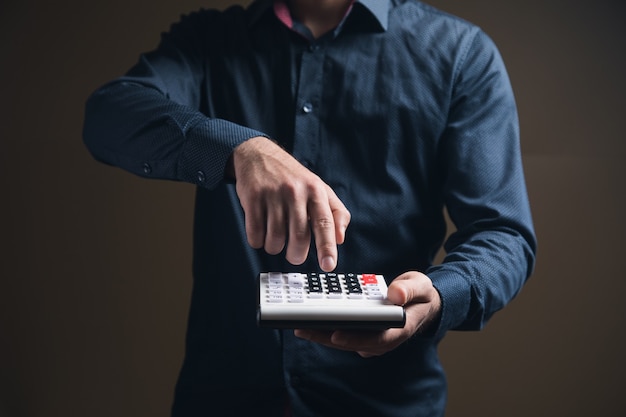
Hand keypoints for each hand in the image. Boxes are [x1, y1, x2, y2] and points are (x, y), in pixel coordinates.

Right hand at [230, 136, 350, 271]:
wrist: (259, 155)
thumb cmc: (293, 178)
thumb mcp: (319, 189)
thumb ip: (335, 213)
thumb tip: (339, 239)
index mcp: (316, 191)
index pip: (325, 223)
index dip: (327, 247)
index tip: (328, 265)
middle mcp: (295, 192)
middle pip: (299, 237)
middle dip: (296, 255)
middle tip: (294, 255)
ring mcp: (273, 194)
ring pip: (275, 239)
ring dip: (274, 247)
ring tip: (276, 240)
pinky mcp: (253, 198)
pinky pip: (255, 234)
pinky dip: (258, 241)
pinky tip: (261, 233)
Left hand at [294, 271, 441, 356]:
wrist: (422, 304)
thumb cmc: (420, 295)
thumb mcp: (420, 286)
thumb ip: (409, 290)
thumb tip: (396, 294)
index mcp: (398, 329)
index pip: (374, 339)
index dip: (354, 339)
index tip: (335, 335)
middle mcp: (383, 339)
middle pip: (351, 343)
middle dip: (326, 337)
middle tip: (302, 328)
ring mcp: (372, 339)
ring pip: (344, 341)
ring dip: (321, 335)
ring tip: (299, 326)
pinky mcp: (364, 334)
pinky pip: (343, 333)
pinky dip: (326, 328)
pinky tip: (310, 321)